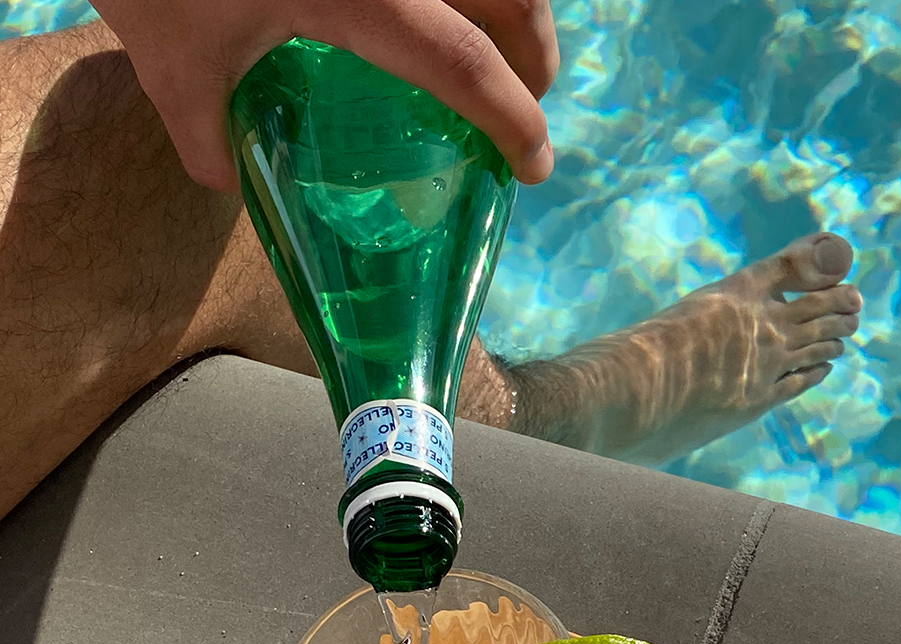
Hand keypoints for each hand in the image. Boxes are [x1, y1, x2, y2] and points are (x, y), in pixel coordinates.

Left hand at [92, 0, 557, 191]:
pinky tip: (442, 3)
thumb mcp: (170, 59)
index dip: (514, 121)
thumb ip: (207, 132)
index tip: (534, 167)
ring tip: (498, 43)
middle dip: (535, 50)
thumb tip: (225, 176)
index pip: (466, 67)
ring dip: (510, 2)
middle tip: (529, 96)